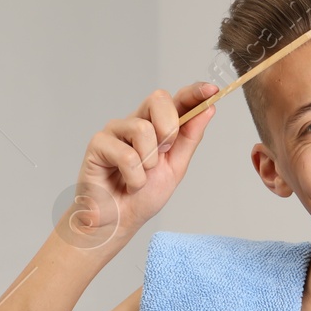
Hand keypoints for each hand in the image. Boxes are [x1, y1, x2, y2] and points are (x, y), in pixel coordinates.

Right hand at [59, 81, 218, 251]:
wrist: (118, 221)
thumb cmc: (142, 195)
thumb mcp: (175, 167)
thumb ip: (190, 138)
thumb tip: (208, 109)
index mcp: (157, 126)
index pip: (176, 99)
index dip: (194, 92)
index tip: (212, 89)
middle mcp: (135, 122)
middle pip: (158, 99)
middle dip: (170, 128)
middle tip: (163, 154)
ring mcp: (115, 131)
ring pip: (143, 129)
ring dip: (149, 163)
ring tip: (140, 177)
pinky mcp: (98, 144)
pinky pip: (126, 155)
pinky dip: (134, 177)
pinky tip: (127, 183)